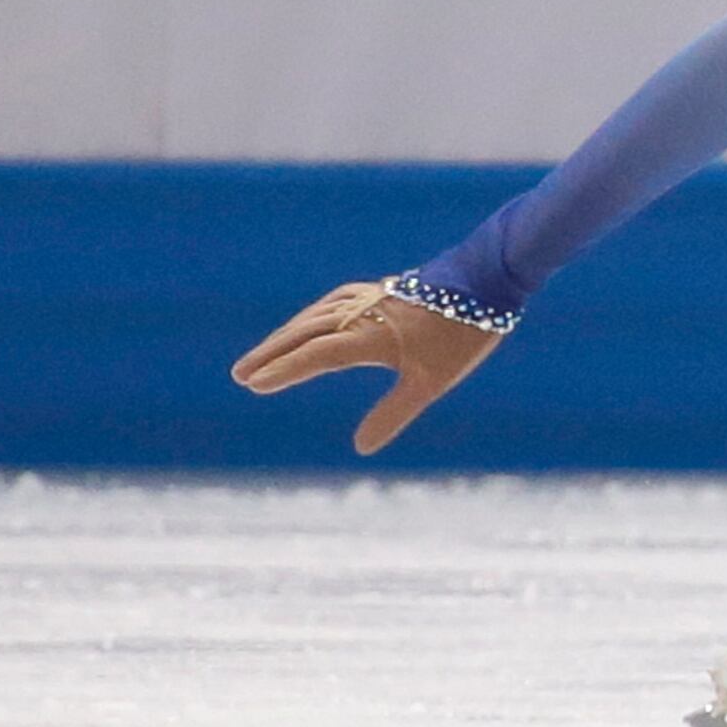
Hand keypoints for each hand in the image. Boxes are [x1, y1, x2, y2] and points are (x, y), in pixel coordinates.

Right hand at [230, 280, 502, 454]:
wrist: (487, 278)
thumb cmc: (462, 333)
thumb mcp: (431, 383)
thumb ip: (392, 414)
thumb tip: (360, 448)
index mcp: (370, 336)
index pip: (314, 355)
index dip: (283, 371)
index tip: (253, 385)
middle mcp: (361, 313)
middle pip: (303, 333)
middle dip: (271, 354)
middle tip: (240, 375)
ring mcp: (368, 298)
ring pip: (314, 317)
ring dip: (285, 336)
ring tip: (262, 356)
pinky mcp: (379, 290)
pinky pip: (330, 305)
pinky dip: (309, 319)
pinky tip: (308, 324)